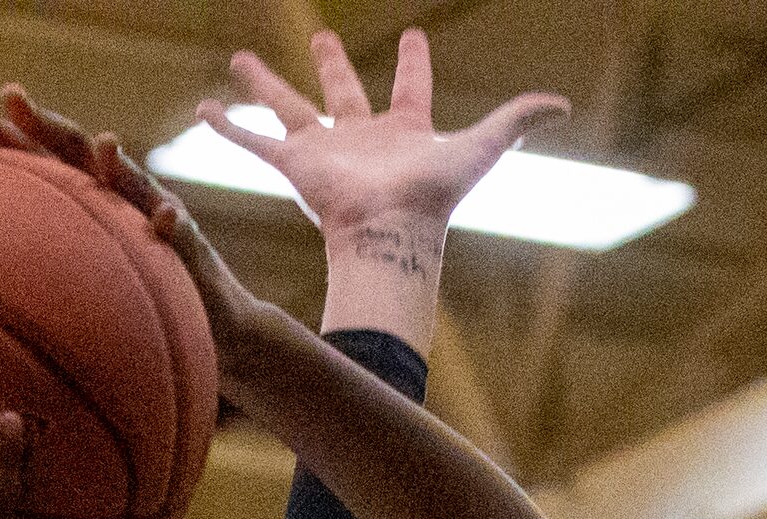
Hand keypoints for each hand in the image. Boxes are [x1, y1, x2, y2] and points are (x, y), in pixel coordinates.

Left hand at [0, 85, 277, 392]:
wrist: (205, 326)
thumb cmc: (128, 306)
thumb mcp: (73, 283)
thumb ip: (35, 265)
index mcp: (83, 203)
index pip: (40, 160)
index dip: (6, 134)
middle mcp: (116, 200)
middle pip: (76, 154)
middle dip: (45, 123)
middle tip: (10, 95)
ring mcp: (153, 220)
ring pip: (132, 186)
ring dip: (118, 166)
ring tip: (104, 143)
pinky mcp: (189, 252)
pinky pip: (182, 238)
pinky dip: (173, 226)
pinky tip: (168, 217)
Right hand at [205, 29, 566, 243]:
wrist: (390, 234)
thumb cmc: (435, 196)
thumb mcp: (483, 146)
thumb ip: (518, 120)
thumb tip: (563, 103)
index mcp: (403, 129)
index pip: (408, 88)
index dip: (412, 63)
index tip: (411, 36)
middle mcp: (360, 137)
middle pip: (342, 91)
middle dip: (331, 64)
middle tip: (323, 37)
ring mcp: (324, 151)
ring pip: (287, 107)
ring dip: (263, 84)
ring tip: (241, 59)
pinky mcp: (295, 167)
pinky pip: (254, 144)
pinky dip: (228, 129)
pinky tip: (203, 110)